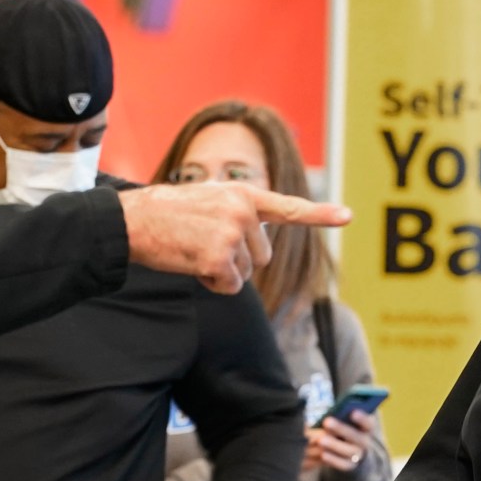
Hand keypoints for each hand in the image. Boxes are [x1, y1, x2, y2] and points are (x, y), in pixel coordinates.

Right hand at [119, 182, 350, 294]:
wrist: (133, 221)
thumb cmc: (168, 214)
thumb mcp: (210, 202)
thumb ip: (239, 216)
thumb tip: (256, 250)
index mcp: (243, 194)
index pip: (288, 207)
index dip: (320, 214)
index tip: (348, 216)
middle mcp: (244, 211)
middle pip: (260, 257)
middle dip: (236, 259)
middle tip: (203, 242)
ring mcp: (233, 234)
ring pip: (245, 274)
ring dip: (222, 271)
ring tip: (194, 249)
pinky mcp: (219, 257)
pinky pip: (229, 286)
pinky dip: (212, 283)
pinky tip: (191, 263)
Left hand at [308, 411, 375, 475]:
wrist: (347, 448)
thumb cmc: (341, 427)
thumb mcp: (343, 420)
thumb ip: (340, 416)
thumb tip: (329, 415)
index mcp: (367, 427)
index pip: (368, 423)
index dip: (362, 418)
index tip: (353, 412)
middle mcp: (365, 441)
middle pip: (357, 437)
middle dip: (341, 429)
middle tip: (327, 422)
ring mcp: (359, 455)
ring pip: (350, 451)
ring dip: (335, 445)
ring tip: (321, 440)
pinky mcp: (350, 465)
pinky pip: (343, 464)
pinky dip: (333, 460)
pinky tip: (323, 454)